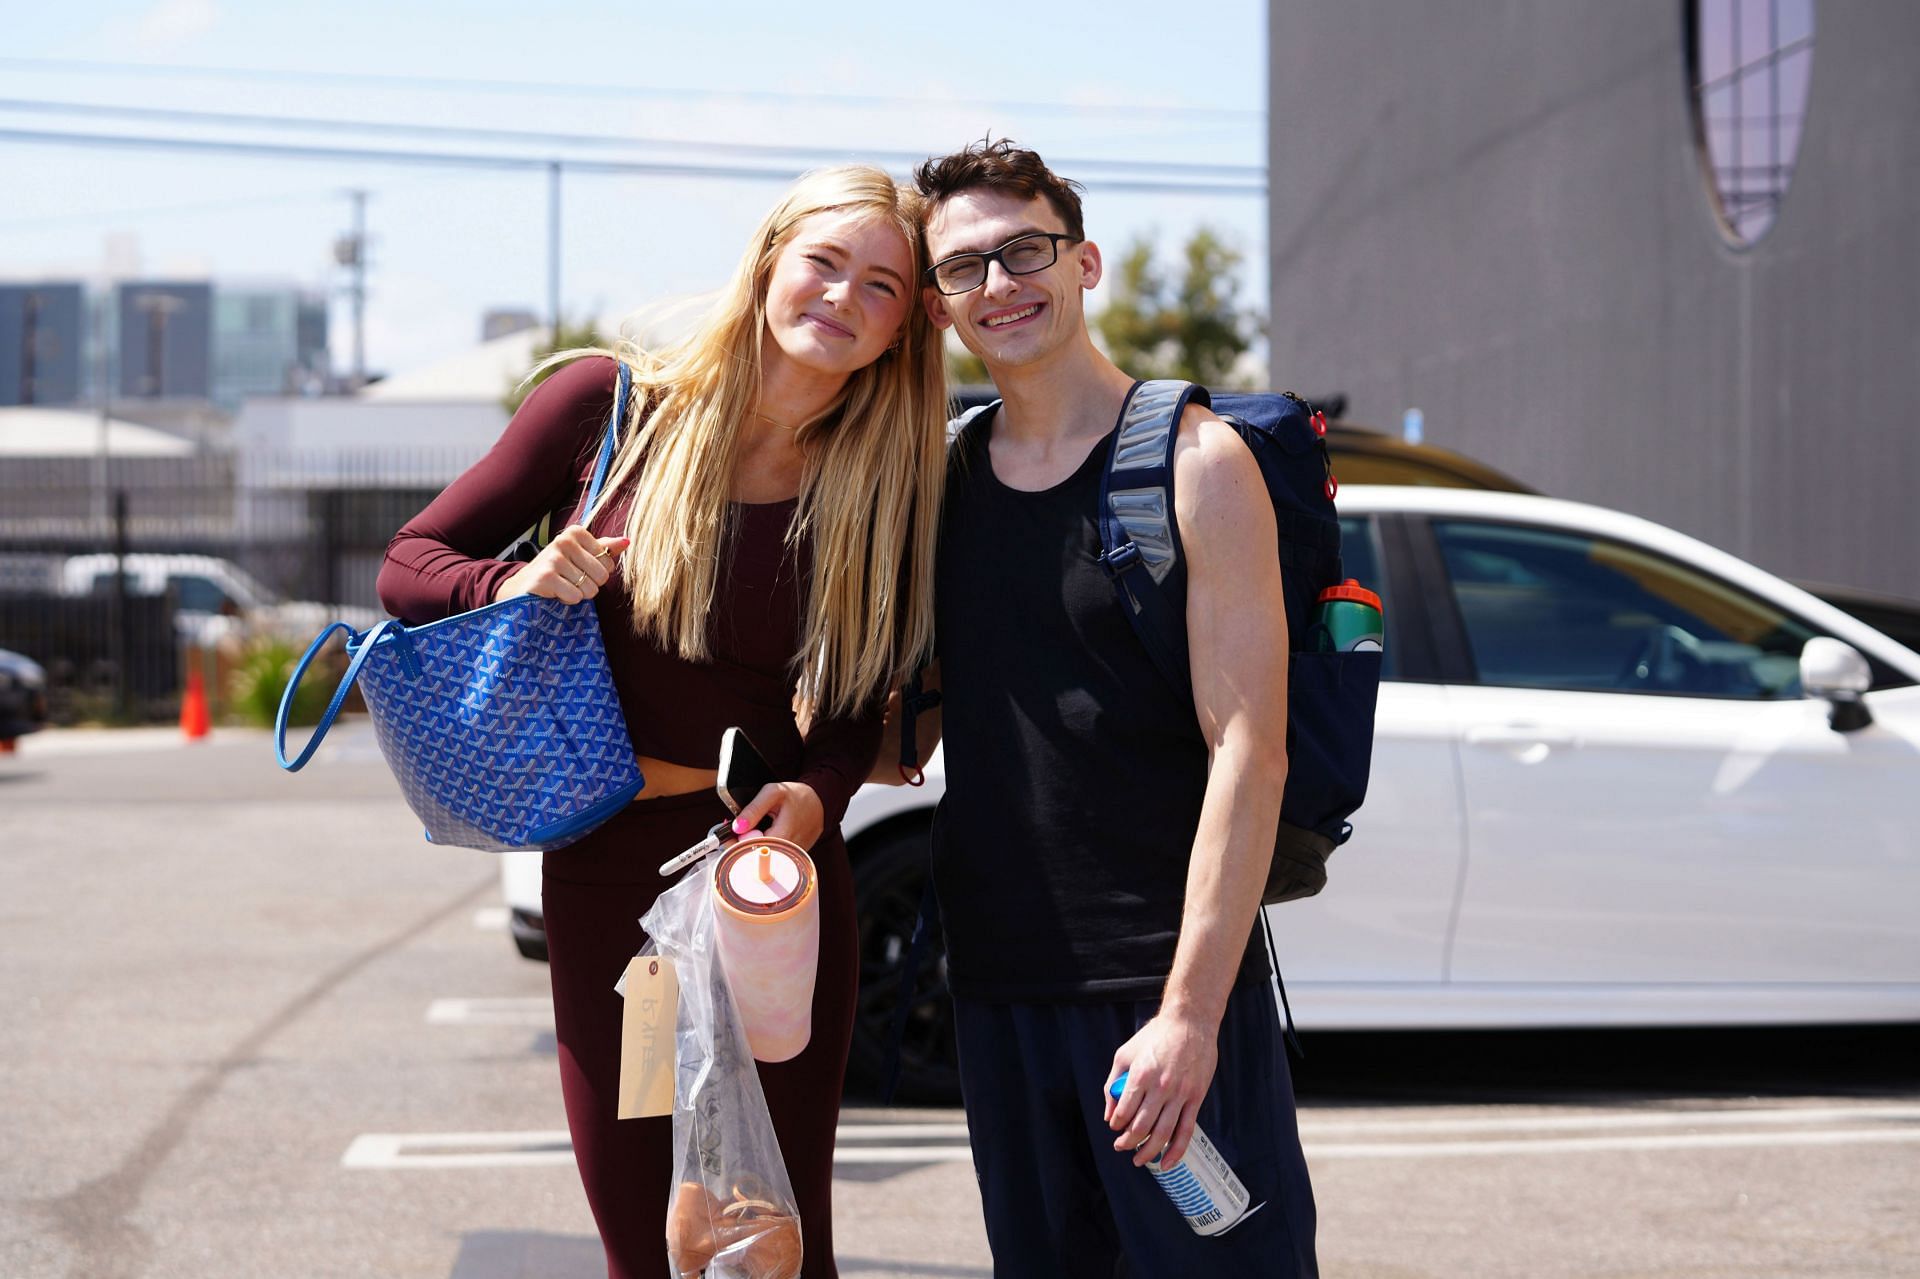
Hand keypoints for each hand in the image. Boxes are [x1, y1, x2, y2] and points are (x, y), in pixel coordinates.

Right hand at [494, 526, 628, 604]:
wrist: (522, 586)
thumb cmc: (557, 570)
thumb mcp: (580, 555)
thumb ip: (604, 548)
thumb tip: (627, 541)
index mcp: (576, 532)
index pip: (609, 562)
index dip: (597, 573)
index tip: (579, 569)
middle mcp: (564, 541)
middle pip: (601, 576)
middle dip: (589, 585)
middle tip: (570, 580)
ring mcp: (554, 558)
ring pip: (589, 589)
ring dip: (577, 594)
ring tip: (561, 586)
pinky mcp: (546, 577)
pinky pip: (575, 596)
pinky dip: (567, 600)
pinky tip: (554, 593)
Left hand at [730, 781, 824, 851]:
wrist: (819, 802)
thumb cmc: (796, 796)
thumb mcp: (773, 793)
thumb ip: (754, 809)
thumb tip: (737, 826)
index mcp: (783, 836)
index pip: (752, 851)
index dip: (736, 845)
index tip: (728, 837)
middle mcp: (789, 851)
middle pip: (756, 857)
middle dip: (742, 845)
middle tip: (739, 831)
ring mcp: (792, 857)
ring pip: (764, 858)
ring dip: (753, 846)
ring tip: (754, 831)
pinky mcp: (793, 858)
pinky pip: (773, 857)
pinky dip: (765, 847)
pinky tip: (765, 836)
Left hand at [1103, 1010, 1219, 1168]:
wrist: (1190, 1022)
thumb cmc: (1155, 1035)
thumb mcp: (1126, 1053)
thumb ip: (1113, 1083)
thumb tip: (1108, 1114)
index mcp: (1141, 1075)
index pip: (1124, 1111)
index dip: (1116, 1124)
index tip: (1114, 1127)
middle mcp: (1160, 1087)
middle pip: (1142, 1126)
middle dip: (1128, 1142)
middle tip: (1121, 1147)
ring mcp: (1180, 1094)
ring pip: (1163, 1133)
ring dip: (1149, 1151)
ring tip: (1139, 1160)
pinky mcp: (1196, 1098)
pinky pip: (1186, 1130)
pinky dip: (1176, 1150)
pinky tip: (1167, 1162)